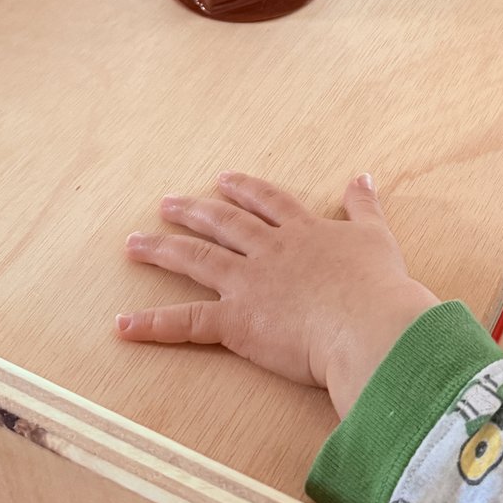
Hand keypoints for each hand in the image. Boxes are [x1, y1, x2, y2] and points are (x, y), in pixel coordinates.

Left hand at [118, 173, 439, 416]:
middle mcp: (270, 250)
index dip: (244, 189)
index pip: (267, 202)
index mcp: (303, 232)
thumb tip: (363, 177)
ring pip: (197, 259)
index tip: (223, 179)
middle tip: (167, 203)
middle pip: (224, 224)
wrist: (368, 322)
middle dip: (193, 211)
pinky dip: (153, 324)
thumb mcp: (376, 237)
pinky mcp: (237, 321)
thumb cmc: (378, 286)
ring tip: (135, 243)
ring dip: (162, 250)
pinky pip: (187, 323)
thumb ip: (365, 206)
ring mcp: (249, 283)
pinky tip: (124, 324)